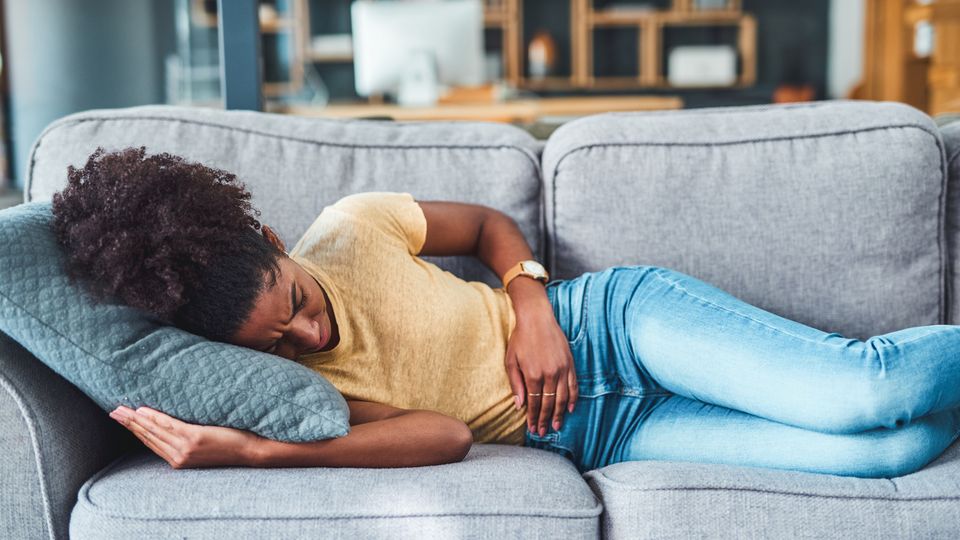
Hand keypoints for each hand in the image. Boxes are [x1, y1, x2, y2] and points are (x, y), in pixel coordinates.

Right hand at [109, 405, 262, 468]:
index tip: (123, 420)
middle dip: (129, 424)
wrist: (252, 450)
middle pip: (148, 437)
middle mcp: (179, 456)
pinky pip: (169, 426)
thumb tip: (180, 421)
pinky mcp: (194, 439)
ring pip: (154, 431)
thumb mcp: (206, 444)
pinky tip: (143, 410)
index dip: (136, 431)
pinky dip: (154, 418)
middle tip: (113, 412)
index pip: (152, 443)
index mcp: (180, 459)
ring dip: (136, 420)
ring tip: (121, 410)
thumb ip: (190, 437)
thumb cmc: (233, 444)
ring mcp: (186, 449)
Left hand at [504, 300, 577, 436]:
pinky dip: (573, 398)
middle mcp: (549, 374)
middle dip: (546, 420)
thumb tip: (519, 406)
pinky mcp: (570, 363)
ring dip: (560, 414)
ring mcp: (561, 369)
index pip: (535, 403)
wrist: (537, 318)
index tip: (533, 429)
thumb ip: (515, 384)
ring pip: (563, 397)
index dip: (534, 418)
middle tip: (544, 432)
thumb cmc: (520, 338)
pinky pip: (574, 385)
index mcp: (533, 375)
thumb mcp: (511, 361)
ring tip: (557, 426)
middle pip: (549, 403)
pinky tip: (570, 408)